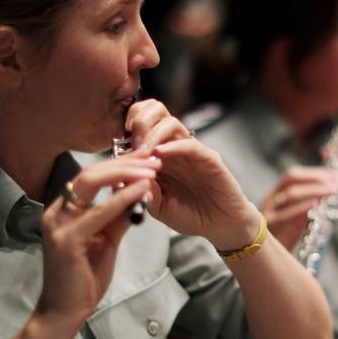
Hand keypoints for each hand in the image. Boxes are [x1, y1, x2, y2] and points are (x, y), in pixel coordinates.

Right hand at [37, 156, 158, 326]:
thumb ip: (119, 216)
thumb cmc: (84, 277)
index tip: (146, 157)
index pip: (92, 176)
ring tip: (152, 168)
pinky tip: (142, 188)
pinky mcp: (66, 240)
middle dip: (124, 162)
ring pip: (90, 183)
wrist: (65, 311)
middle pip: (90, 173)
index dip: (120, 163)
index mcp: (64, 209)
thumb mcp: (106, 240)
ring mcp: (58, 224)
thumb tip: (139, 193)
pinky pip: (97, 212)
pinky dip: (121, 198)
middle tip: (153, 156)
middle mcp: (57, 211)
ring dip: (124, 172)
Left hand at [124, 100, 260, 249]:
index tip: (116, 145)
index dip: (128, 130)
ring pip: (170, 123)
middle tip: (131, 141)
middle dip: (139, 121)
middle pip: (155, 113)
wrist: (221, 226)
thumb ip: (144, 193)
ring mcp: (191, 151)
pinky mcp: (208, 158)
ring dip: (152, 134)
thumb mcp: (159, 207)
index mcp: (160, 155)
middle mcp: (174, 148)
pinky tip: (159, 154)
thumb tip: (124, 178)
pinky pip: (189, 144)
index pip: (142, 126)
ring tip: (143, 151)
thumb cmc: (191, 215)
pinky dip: (172, 146)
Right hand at [260, 167, 337, 248]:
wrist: (263, 263)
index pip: (294, 176)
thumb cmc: (284, 241)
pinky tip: (315, 205)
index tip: (334, 175)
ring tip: (331, 192)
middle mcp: (270, 201)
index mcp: (276, 195)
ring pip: (290, 195)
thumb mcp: (300, 222)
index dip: (314, 173)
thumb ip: (315, 209)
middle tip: (335, 183)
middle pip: (291, 179)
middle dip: (316, 179)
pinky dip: (302, 208)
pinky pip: (286, 216)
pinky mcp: (268, 229)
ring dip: (314, 191)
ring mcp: (267, 213)